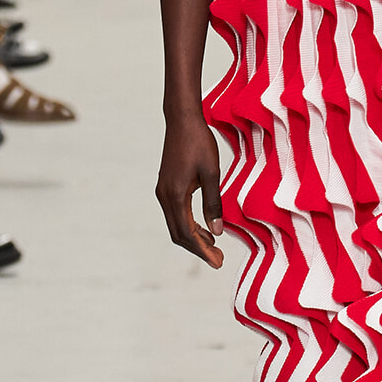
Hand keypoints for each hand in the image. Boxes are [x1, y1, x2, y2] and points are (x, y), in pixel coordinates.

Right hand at [157, 115, 224, 266]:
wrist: (182, 120)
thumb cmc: (199, 142)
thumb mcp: (212, 173)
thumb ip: (214, 203)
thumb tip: (217, 232)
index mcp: (175, 195)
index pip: (187, 233)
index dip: (203, 250)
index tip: (218, 262)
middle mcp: (165, 196)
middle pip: (179, 234)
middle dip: (198, 249)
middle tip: (218, 259)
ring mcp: (163, 191)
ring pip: (175, 225)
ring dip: (193, 238)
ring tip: (213, 245)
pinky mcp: (166, 185)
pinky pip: (175, 213)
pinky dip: (188, 224)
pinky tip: (203, 226)